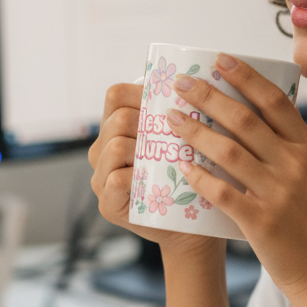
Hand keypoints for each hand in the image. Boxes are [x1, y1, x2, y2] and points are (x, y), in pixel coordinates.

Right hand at [88, 82, 220, 261]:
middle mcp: (102, 151)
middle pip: (117, 118)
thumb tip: (204, 78)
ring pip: (115, 145)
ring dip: (145, 147)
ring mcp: (102, 178)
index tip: (172, 99)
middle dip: (149, 121)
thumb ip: (182, 114)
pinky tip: (159, 179)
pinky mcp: (108, 205)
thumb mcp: (187, 140)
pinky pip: (116, 178)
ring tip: (170, 155)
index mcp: (118, 129)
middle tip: (178, 133)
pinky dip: (138, 175)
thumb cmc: (196, 178)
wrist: (198, 228)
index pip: (115, 94)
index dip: (141, 92)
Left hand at [163, 55, 306, 299]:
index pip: (275, 101)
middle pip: (244, 119)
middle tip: (180, 83)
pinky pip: (221, 192)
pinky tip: (180, 167)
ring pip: (227, 151)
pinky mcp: (261, 221)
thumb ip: (289, 146)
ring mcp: (278, 193)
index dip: (245, 77)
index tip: (220, 60)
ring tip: (170, 119)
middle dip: (208, 96)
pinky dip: (198, 176)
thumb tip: (257, 113)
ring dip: (194, 131)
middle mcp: (294, 165)